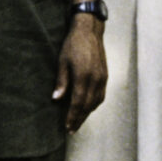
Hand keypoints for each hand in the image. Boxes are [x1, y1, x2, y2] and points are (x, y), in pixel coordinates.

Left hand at [53, 17, 107, 132]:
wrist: (90, 30)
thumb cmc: (72, 44)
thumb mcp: (62, 62)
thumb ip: (61, 82)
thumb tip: (56, 99)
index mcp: (84, 76)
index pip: (78, 102)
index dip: (72, 116)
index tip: (67, 126)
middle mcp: (96, 79)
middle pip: (88, 105)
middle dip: (80, 119)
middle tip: (72, 130)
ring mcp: (103, 78)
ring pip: (96, 102)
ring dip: (87, 113)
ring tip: (78, 121)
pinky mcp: (105, 75)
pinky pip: (101, 95)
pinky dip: (94, 104)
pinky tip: (88, 108)